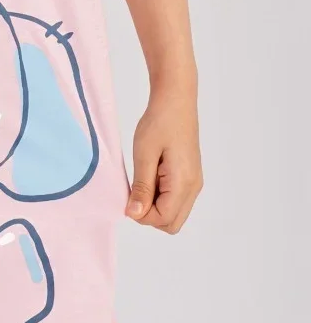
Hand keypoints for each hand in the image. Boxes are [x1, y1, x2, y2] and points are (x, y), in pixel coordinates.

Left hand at [125, 82, 202, 230]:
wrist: (176, 100)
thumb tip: (135, 215)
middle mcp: (194, 187)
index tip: (128, 195)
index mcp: (183, 183)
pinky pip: (175, 200)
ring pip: (173, 213)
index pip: (164, 219)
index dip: (142, 215)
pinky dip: (161, 196)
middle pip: (171, 223)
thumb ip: (142, 187)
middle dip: (149, 214)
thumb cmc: (159, 122)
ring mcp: (194, 183)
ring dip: (154, 205)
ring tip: (143, 178)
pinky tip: (151, 174)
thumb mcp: (144, 154)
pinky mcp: (190, 177)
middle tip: (135, 189)